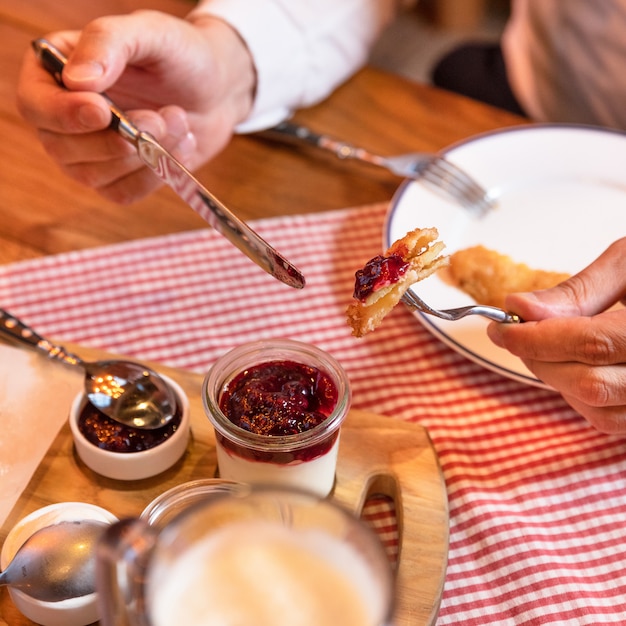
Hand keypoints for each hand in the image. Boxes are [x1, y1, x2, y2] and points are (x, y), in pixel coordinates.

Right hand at [16, 10, 255, 202]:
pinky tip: (181, 146)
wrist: (218, 89)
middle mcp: (63, 116)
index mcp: (55, 72)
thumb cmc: (180, 54)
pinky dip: (154, 175)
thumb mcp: (149, 32)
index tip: (102, 112)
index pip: (35, 104)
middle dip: (116, 140)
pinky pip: (122, 193)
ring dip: (142, 155)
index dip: (63, 114)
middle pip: (61, 148)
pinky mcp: (118, 178)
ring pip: (93, 176)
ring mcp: (88, 152)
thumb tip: (76, 81)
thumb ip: (109, 43)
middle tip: (161, 118)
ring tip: (179, 122)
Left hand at [487, 238, 625, 433]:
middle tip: (513, 334)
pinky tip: (576, 367)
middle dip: (538, 359)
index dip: (535, 338)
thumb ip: (578, 291)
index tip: (501, 326)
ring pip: (597, 411)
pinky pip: (613, 422)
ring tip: (546, 348)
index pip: (589, 343)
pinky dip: (582, 399)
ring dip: (557, 381)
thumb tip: (520, 308)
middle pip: (588, 383)